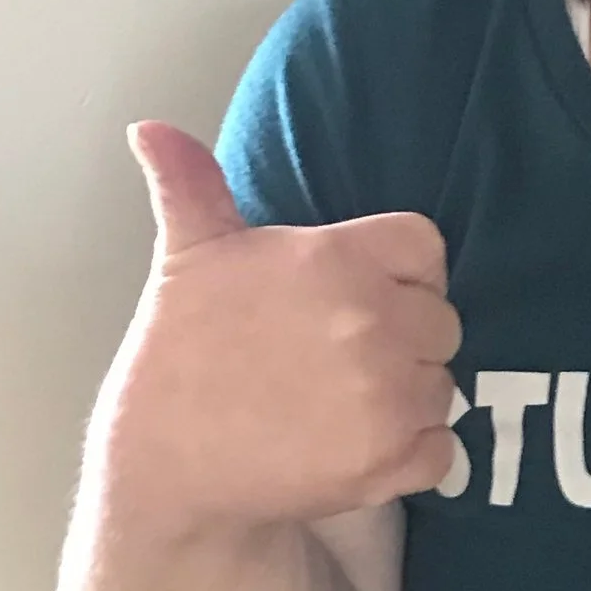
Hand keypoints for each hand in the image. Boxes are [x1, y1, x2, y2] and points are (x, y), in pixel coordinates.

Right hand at [97, 121, 464, 533]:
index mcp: (338, 259)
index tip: (362, 296)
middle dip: (405, 337)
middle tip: (344, 358)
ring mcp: (387, 396)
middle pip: (442, 321)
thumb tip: (148, 126)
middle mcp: (373, 322)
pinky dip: (412, 453)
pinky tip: (358, 445)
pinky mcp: (390, 462)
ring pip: (441, 385)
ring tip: (343, 403)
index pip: (425, 248)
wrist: (164, 464)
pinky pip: (441, 450)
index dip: (401, 274)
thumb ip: (192, 184)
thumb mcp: (188, 256)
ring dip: (407, 396)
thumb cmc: (178, 353)